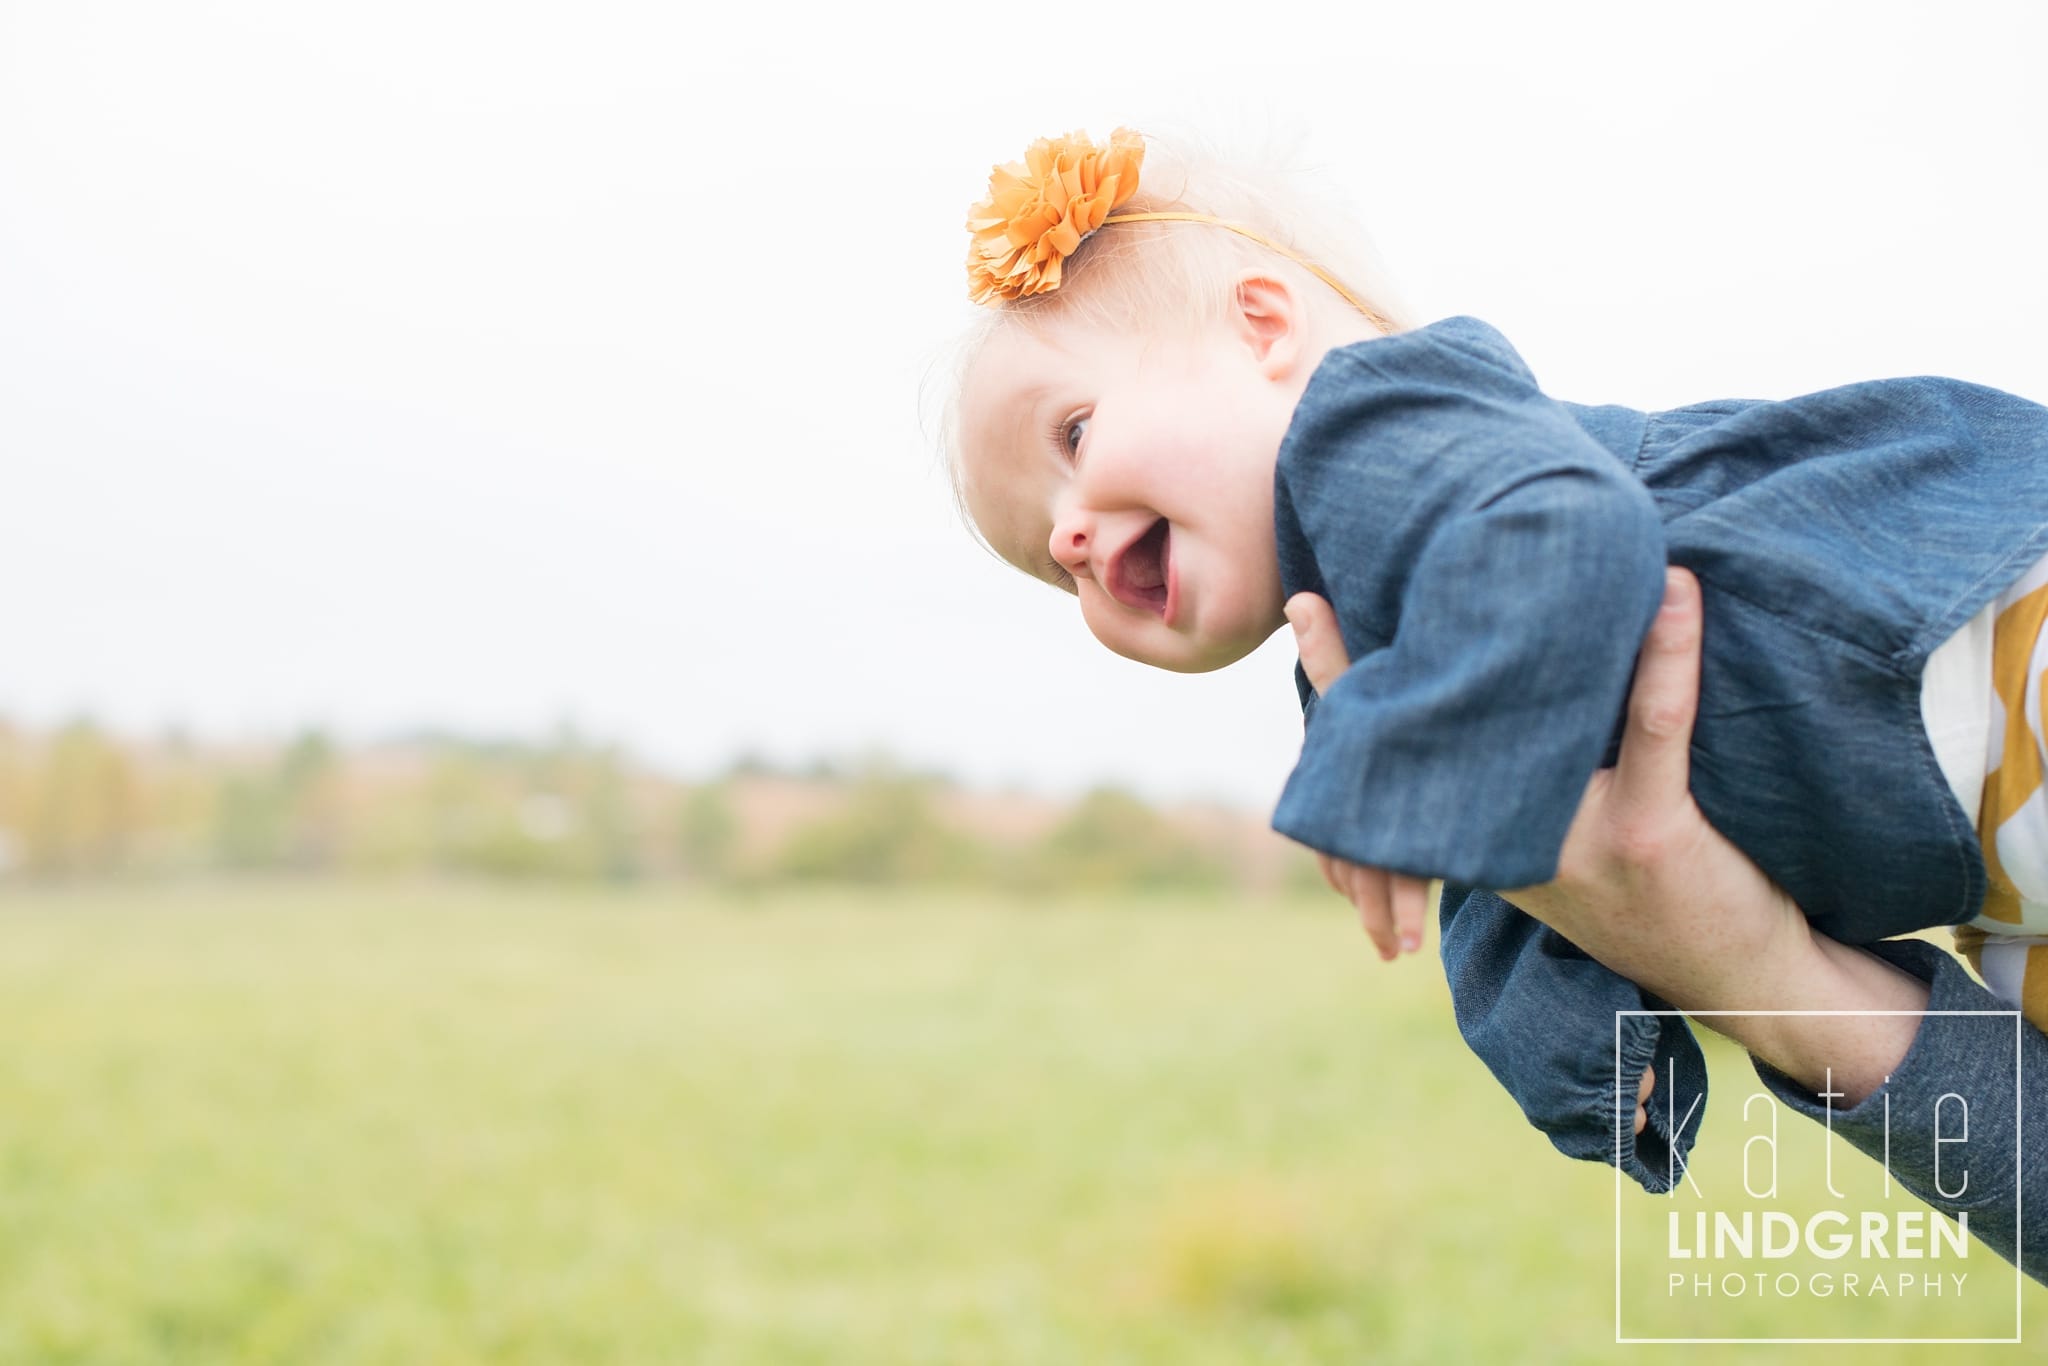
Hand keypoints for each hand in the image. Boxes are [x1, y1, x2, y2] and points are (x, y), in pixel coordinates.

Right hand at [1285, 589, 1653, 1131]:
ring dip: (1522, 621)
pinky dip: (1665, 649)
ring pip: (1531, 712)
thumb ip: (1537, 769)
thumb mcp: (1576, 833)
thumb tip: (1519, 654)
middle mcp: (1503, 842)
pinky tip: (1675, 590)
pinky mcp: (1645, 835)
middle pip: (1431, 728)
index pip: (1392, 752)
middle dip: (1372, 654)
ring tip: (1520, 537)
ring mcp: (1570, 839)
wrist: (1744, 981)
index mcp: (1477, 835)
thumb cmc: (1669, 887)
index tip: (1304, 610)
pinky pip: (1653, 723)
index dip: (1339, 679)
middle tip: (1320, 586)